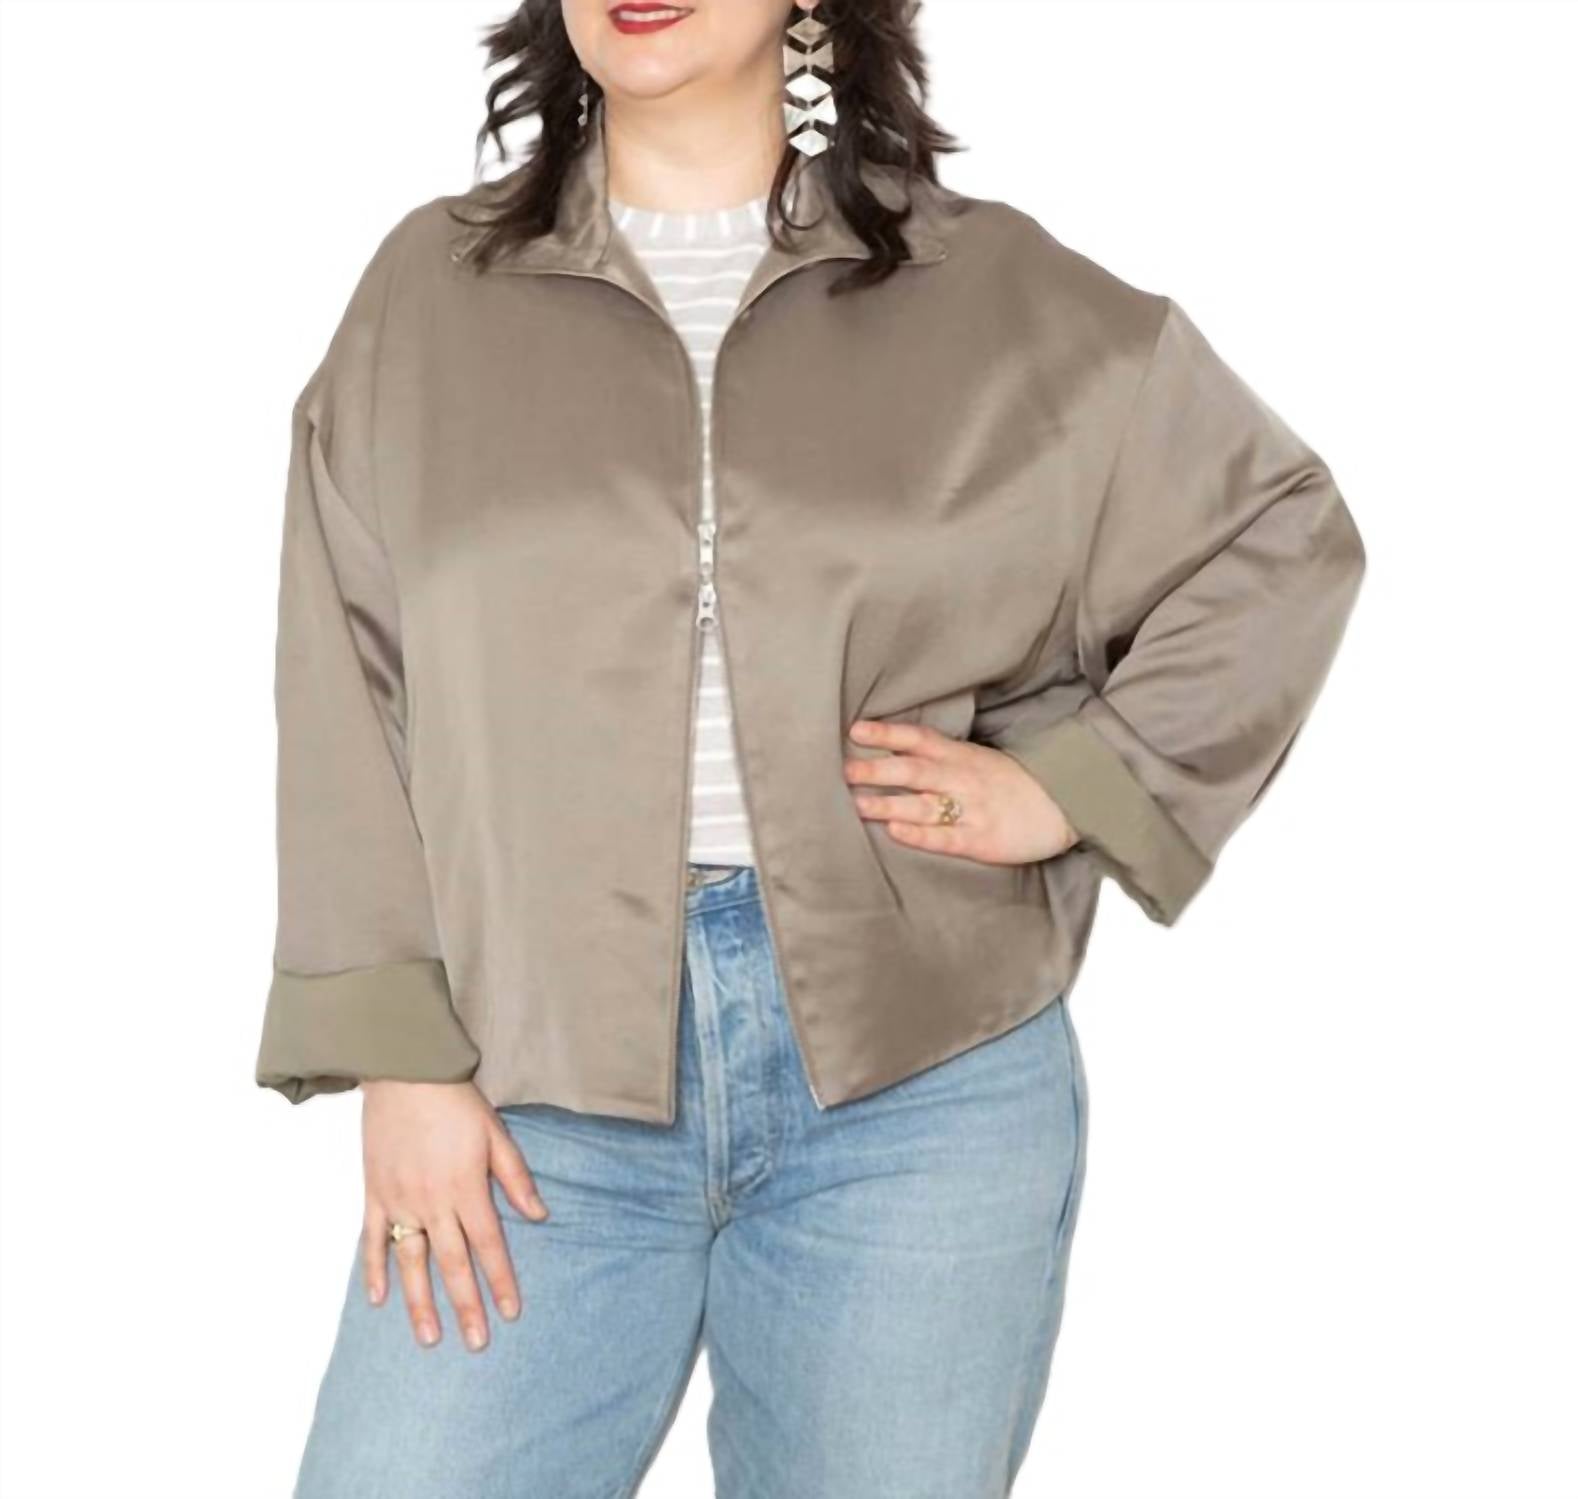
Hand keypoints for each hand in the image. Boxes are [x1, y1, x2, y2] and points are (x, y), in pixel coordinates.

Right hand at [359, 1079, 548, 1351]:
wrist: (403, 1074)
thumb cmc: (455, 1102)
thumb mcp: (495, 1133)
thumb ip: (516, 1177)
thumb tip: (539, 1215)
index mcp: (466, 1188)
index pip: (489, 1245)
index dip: (500, 1280)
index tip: (510, 1312)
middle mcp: (432, 1202)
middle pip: (452, 1264)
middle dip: (466, 1306)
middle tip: (476, 1343)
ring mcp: (399, 1201)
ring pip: (411, 1263)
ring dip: (420, 1303)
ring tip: (430, 1338)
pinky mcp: (374, 1194)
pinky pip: (371, 1240)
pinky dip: (374, 1270)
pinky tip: (380, 1300)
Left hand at [843, 719, 1080, 863]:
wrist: (1068, 804)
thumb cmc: (1017, 783)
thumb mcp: (980, 759)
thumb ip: (943, 757)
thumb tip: (899, 754)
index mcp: (962, 756)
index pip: (919, 739)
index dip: (887, 734)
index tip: (856, 730)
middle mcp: (963, 780)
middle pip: (913, 771)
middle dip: (877, 770)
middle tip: (844, 770)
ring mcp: (972, 810)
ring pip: (923, 805)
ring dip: (888, 805)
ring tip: (857, 804)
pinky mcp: (982, 840)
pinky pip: (946, 837)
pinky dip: (920, 834)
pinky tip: (896, 831)